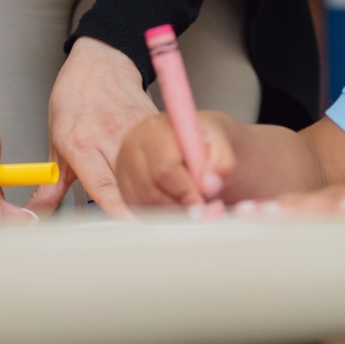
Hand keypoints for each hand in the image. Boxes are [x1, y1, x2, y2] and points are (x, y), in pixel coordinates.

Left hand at [28, 38, 156, 219]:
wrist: (102, 61)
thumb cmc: (76, 97)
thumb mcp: (56, 138)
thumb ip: (51, 184)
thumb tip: (38, 214)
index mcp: (80, 142)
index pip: (103, 186)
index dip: (117, 211)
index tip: (126, 228)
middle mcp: (108, 136)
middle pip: (131, 183)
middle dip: (139, 209)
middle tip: (145, 228)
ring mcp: (134, 129)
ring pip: (152, 171)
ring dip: (157, 193)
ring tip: (160, 212)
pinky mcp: (153, 123)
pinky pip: (165, 153)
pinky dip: (170, 171)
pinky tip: (171, 185)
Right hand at [117, 110, 234, 209]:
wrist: (191, 140)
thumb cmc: (205, 141)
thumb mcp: (221, 143)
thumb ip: (222, 162)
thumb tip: (210, 184)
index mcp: (156, 128)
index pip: (165, 169)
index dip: (185, 192)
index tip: (202, 206)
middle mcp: (133, 144)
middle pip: (150, 190)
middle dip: (178, 206)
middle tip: (200, 212)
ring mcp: (124, 165)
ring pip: (143, 204)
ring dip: (170, 213)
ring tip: (191, 206)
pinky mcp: (122, 184)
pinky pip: (137, 210)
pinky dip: (158, 215)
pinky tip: (176, 206)